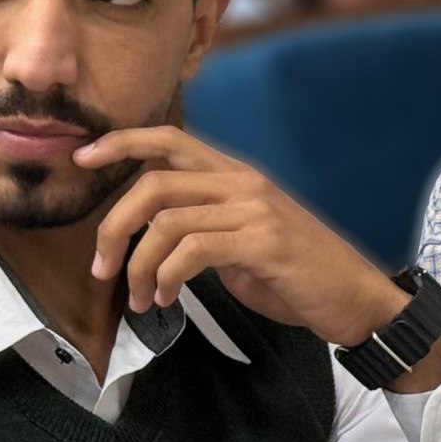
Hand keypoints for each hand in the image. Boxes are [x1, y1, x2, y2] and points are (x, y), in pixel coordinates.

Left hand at [77, 126, 406, 347]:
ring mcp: (255, 210)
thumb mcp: (246, 242)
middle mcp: (244, 183)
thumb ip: (205, 229)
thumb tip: (155, 237)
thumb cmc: (300, 277)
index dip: (122, 143)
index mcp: (238, 177)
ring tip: (141, 299)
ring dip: (138, 266)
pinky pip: (191, 252)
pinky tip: (169, 298)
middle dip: (114, 225)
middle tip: (100, 267)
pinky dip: (167, 278)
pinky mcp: (263, 242)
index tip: (84, 157)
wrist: (356, 300)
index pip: (171, 140)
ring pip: (167, 221)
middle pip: (154, 182)